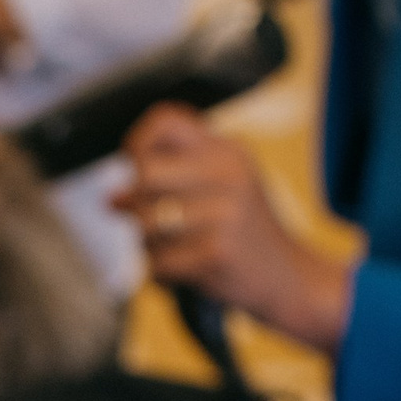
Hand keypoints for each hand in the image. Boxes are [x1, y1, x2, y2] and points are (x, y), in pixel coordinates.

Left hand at [118, 106, 353, 349]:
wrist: (287, 277)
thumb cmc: (244, 232)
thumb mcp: (224, 186)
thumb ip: (174, 176)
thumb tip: (113, 193)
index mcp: (228, 152)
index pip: (164, 123)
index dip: (136, 144)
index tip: (133, 168)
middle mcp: (228, 176)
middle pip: (144, 173)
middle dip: (130, 201)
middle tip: (136, 216)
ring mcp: (225, 214)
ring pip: (144, 222)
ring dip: (145, 243)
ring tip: (168, 247)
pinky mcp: (216, 253)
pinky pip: (157, 262)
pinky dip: (160, 272)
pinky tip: (181, 269)